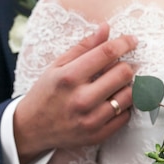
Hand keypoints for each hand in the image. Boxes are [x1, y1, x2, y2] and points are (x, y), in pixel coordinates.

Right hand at [13, 23, 137, 163]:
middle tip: (122, 66)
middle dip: (127, 65)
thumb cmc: (47, 92)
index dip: (125, 43)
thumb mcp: (58, 66)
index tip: (132, 40)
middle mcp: (81, 99)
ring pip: (130, 95)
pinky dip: (124, 106)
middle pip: (124, 73)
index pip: (107, 53)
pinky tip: (113, 101)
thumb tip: (106, 28)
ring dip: (128, 86)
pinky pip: (126, 115)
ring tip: (117, 85)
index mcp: (69, 77)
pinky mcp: (98, 135)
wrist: (30, 129)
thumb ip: (84, 46)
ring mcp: (91, 120)